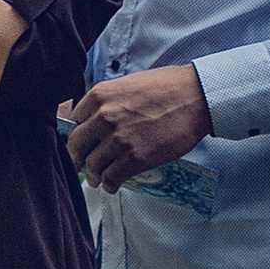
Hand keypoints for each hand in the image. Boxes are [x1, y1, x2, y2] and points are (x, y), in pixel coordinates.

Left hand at [67, 65, 212, 192]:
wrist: (195, 97)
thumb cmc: (167, 86)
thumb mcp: (127, 84)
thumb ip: (109, 101)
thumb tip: (98, 117)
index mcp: (99, 95)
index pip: (74, 120)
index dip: (78, 133)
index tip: (82, 142)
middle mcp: (104, 117)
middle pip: (76, 145)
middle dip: (77, 157)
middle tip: (80, 165)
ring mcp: (119, 139)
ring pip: (92, 165)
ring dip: (94, 175)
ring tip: (98, 178)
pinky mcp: (135, 158)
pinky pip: (111, 178)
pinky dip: (109, 184)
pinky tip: (112, 184)